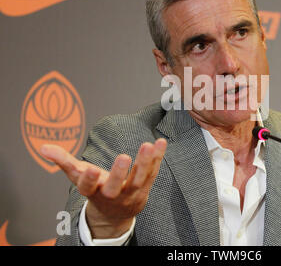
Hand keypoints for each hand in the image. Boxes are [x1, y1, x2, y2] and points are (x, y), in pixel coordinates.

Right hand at [40, 139, 166, 237]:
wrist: (115, 214)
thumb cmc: (96, 189)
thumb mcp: (78, 176)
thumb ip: (63, 161)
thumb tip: (43, 148)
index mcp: (93, 192)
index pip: (88, 188)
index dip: (89, 180)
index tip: (89, 169)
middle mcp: (112, 195)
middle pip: (115, 187)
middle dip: (119, 173)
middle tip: (123, 156)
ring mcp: (130, 194)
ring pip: (139, 180)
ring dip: (144, 162)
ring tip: (148, 145)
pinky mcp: (145, 189)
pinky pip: (153, 173)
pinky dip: (157, 158)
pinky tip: (161, 142)